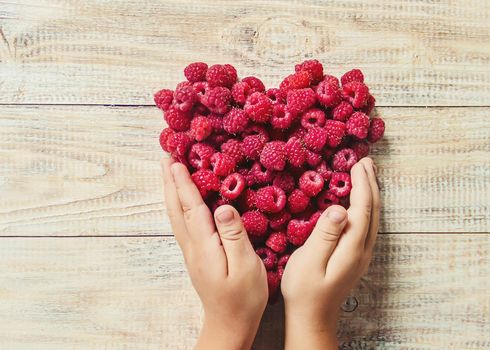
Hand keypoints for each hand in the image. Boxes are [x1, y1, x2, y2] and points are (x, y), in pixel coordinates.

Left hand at [161, 158, 267, 349]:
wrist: (229, 324)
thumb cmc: (243, 298)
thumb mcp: (246, 266)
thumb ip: (234, 235)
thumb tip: (223, 207)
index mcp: (205, 246)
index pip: (191, 208)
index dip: (184, 183)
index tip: (175, 161)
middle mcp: (192, 246)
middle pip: (176, 208)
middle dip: (170, 181)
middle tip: (165, 156)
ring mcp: (192, 252)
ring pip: (176, 215)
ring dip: (171, 191)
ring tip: (169, 171)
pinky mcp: (196, 256)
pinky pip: (183, 223)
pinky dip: (178, 205)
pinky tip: (182, 201)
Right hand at [281, 157, 379, 348]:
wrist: (313, 318)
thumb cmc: (305, 291)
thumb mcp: (309, 262)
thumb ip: (325, 234)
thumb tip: (339, 208)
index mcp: (352, 248)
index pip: (362, 209)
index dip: (361, 185)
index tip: (358, 164)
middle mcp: (362, 250)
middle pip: (373, 211)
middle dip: (371, 184)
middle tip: (366, 161)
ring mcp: (361, 254)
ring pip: (373, 218)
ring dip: (371, 193)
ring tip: (367, 174)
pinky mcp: (355, 257)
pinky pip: (367, 224)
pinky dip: (366, 206)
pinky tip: (359, 201)